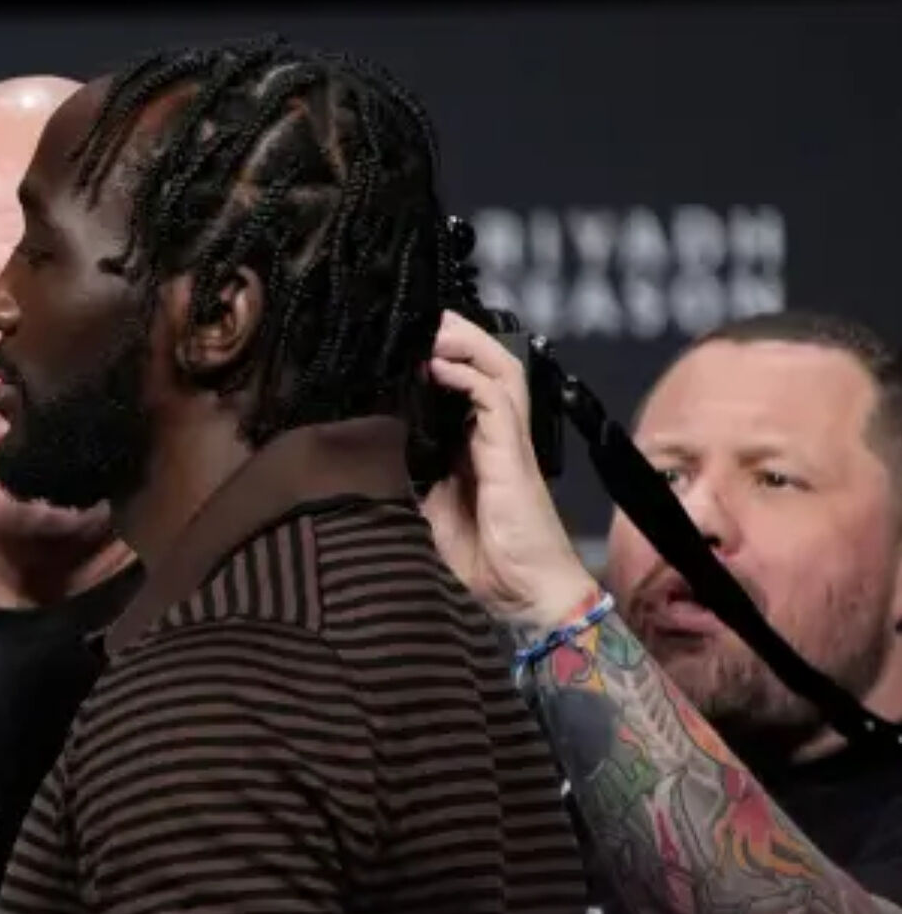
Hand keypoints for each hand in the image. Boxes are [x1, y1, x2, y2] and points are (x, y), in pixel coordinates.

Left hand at [421, 310, 600, 633]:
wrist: (525, 596)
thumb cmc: (485, 561)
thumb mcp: (433, 511)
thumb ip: (418, 477)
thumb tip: (387, 452)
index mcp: (477, 449)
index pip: (465, 388)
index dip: (444, 361)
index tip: (409, 343)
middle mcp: (497, 438)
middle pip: (488, 369)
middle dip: (459, 339)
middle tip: (427, 318)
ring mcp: (508, 443)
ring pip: (498, 372)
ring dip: (466, 345)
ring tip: (436, 326)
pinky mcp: (512, 455)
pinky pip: (496, 401)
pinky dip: (468, 377)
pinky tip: (439, 366)